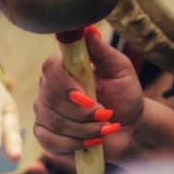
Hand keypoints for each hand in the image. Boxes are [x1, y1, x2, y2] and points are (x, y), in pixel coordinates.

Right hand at [33, 28, 142, 161]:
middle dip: (82, 112)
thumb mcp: (120, 71)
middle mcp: (48, 89)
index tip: (85, 95)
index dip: (64, 83)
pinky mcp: (45, 136)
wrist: (129, 128)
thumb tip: (88, 30)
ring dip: (85, 129)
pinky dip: (74, 144)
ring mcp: (44, 114)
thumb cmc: (124, 96)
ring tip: (105, 128)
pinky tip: (91, 142)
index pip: (49, 68)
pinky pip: (50, 142)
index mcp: (64, 69)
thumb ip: (103, 52)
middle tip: (105, 114)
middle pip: (50, 99)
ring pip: (54, 122)